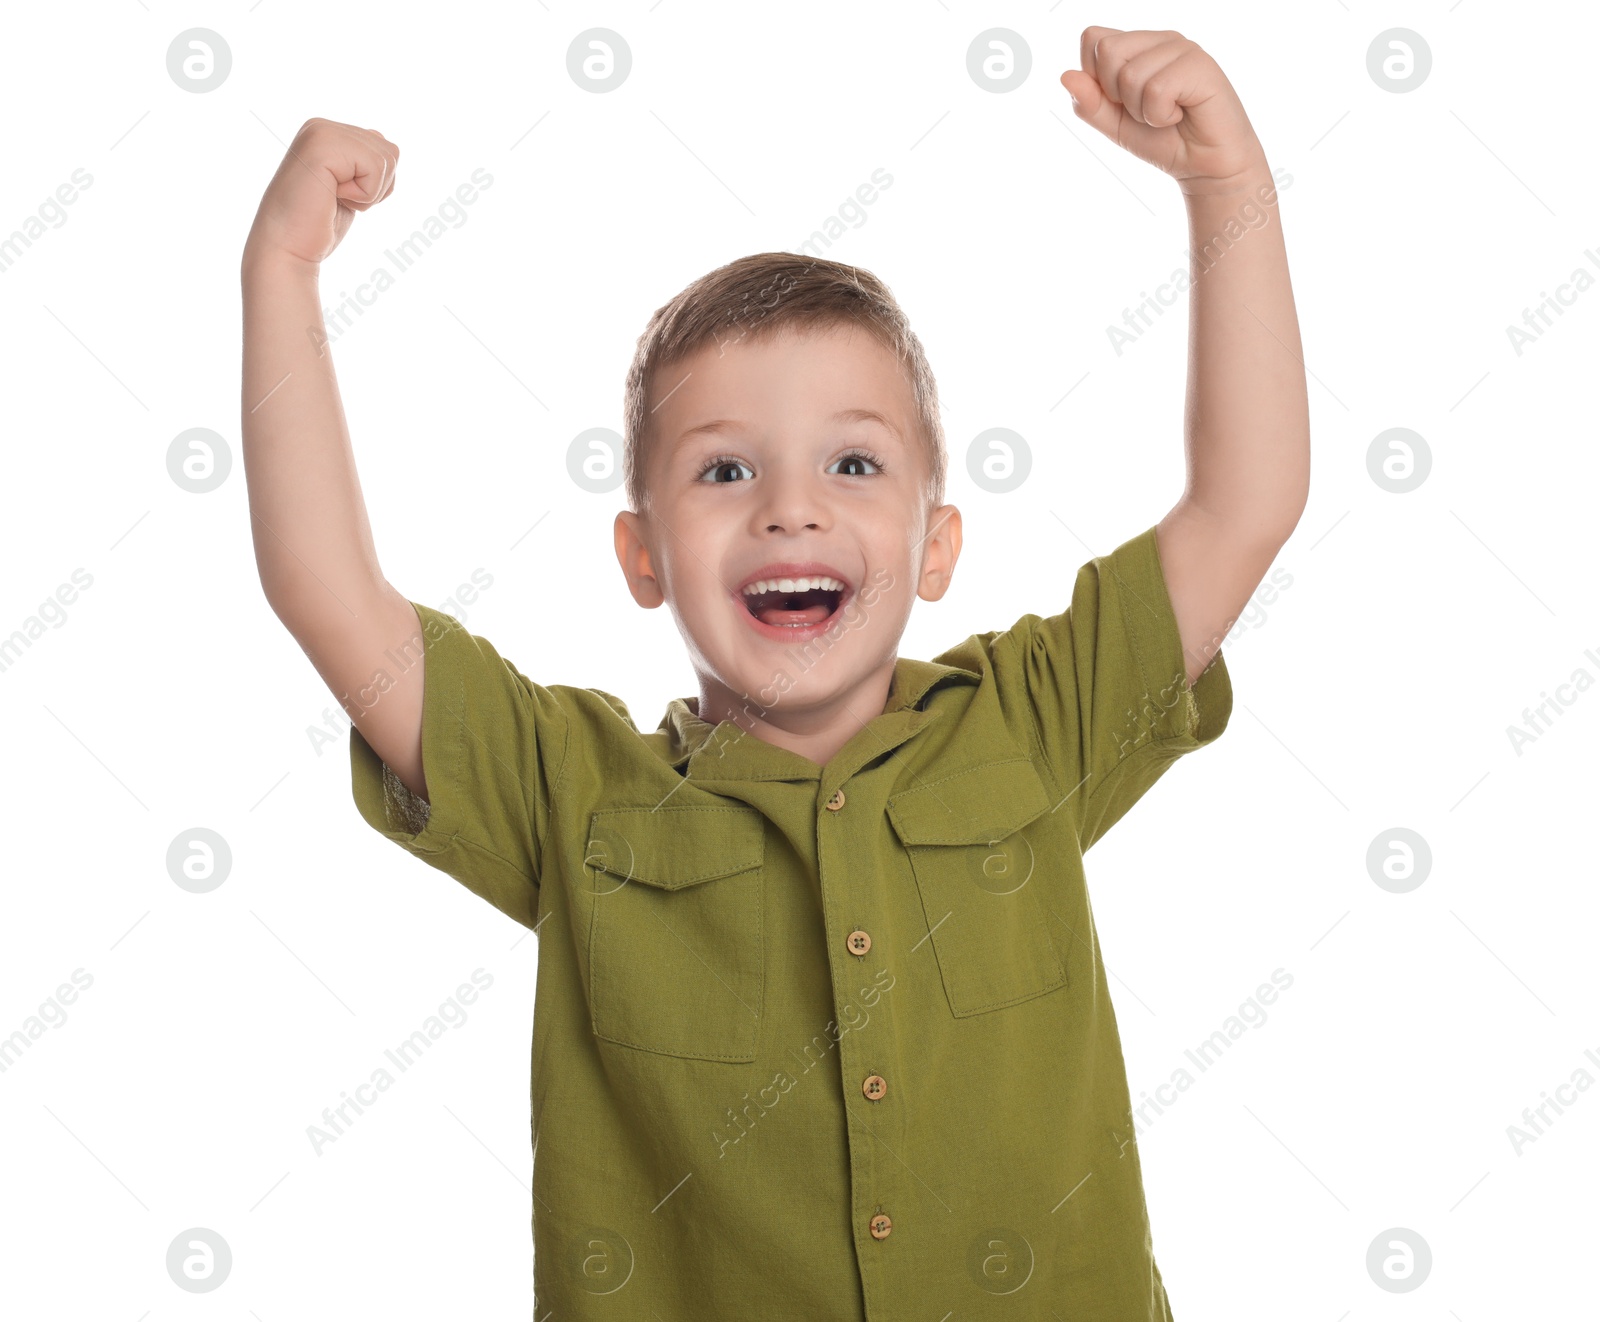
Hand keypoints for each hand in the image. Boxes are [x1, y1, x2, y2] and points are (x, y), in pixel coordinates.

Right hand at [243, 118, 398, 267]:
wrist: (287, 247)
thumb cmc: (317, 224)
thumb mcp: (349, 186)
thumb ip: (364, 161)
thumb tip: (390, 146)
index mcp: (327, 132)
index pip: (385, 149)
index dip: (376, 184)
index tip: (342, 195)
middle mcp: (322, 126)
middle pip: (391, 152)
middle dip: (375, 187)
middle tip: (338, 199)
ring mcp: (321, 133)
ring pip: (386, 159)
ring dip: (368, 192)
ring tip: (334, 197)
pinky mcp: (323, 148)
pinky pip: (375, 169)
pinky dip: (363, 194)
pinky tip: (332, 197)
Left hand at [1060, 29, 1265, 194]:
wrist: (1203, 167)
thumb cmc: (1163, 141)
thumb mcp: (1115, 126)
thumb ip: (1089, 103)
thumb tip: (1066, 76)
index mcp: (1137, 46)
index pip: (1092, 39)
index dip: (1095, 77)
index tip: (1121, 101)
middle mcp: (1159, 40)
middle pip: (1107, 50)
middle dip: (1117, 94)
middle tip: (1145, 110)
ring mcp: (1181, 48)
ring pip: (1130, 75)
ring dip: (1141, 111)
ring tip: (1166, 115)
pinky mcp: (1200, 64)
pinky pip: (1156, 89)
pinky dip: (1161, 116)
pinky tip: (1180, 116)